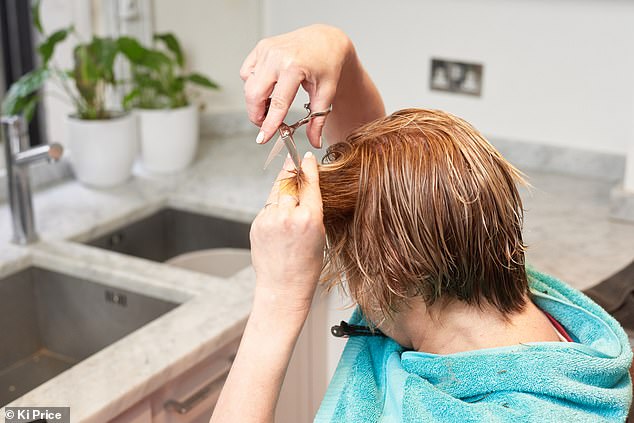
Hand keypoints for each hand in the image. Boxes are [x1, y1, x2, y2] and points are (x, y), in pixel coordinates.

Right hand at [240, 24, 353, 147]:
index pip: (277, 103)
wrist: (326, 40)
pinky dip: (252, 84)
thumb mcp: (326, 94)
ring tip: (271, 106)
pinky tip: (267, 87)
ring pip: (248, 85)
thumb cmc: (327, 65)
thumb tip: (314, 142)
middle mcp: (277, 57)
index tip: (263, 138)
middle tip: (266, 124)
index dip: (269, 124)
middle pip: (254, 95)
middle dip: (257, 115)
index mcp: (294, 68)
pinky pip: (247, 72)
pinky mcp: (260, 48)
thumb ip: (318, 120)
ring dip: (255, 101)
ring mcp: (266, 50)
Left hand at [250, 152, 324, 316]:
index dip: (308, 167)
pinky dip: (274, 209)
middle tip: (295, 170)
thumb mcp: (319, 234)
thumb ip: (311, 209)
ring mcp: (269, 220)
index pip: (309, 183)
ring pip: (275, 193)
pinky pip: (267, 207)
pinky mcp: (257, 224)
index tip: (306, 156)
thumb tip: (303, 187)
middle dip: (292, 176)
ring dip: (282, 192)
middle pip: (289, 182)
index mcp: (309, 218)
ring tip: (289, 210)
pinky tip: (280, 226)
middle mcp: (287, 216)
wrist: (283, 288)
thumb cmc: (306, 266)